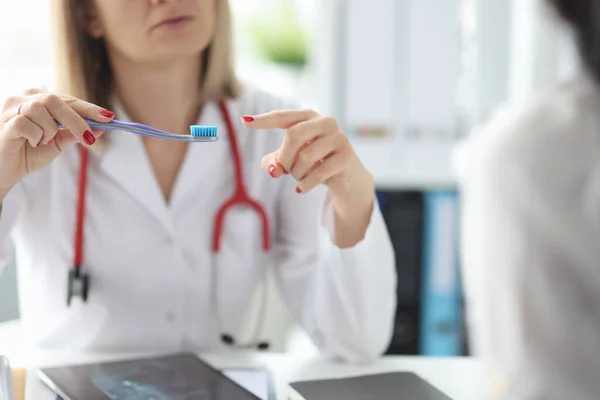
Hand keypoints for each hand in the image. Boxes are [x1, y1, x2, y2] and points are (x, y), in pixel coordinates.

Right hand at [0, 89, 114, 190]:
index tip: (109, 117)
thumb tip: (102, 127)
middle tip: (89, 139)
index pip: (68, 100)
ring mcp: (11, 108)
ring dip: (49, 130)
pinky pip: (25, 123)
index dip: (89, 108)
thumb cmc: (28, 153)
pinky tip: (31, 143)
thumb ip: (76, 133)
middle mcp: (24, 98)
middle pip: (56, 100)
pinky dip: (35, 135)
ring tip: (43, 142)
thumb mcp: (57, 143)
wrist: (5, 172)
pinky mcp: (4, 122)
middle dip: (77, 120)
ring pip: (41, 110)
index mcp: (38, 99)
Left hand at [241, 109, 375, 246]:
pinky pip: (318, 173)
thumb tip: (272, 168)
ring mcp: (338, 138)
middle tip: (281, 172)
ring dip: (296, 173)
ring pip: (305, 157)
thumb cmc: (316, 163)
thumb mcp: (293, 160)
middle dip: (283, 157)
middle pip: (294, 135)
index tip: (244, 122)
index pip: (283, 117)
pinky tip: (301, 189)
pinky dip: (306, 184)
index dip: (264, 120)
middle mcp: (326, 122)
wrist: (348, 178)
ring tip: (299, 178)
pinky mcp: (346, 157)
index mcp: (309, 117)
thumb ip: (276, 161)